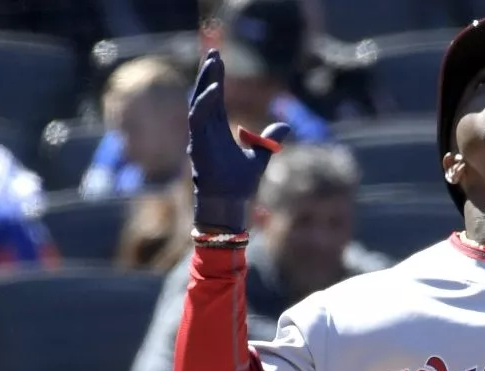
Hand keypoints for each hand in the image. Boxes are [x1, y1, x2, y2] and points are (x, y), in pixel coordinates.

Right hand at [188, 49, 290, 232]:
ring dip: (205, 82)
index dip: (216, 80)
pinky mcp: (197, 145)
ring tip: (213, 63)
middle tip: (214, 52)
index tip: (219, 60)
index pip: (215, 100)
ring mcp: (199, 138)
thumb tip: (286, 124)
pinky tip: (216, 90)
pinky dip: (206, 103)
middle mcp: (205, 131)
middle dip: (208, 73)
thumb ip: (270, 139)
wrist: (229, 205)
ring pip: (199, 103)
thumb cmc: (238, 185)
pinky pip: (198, 119)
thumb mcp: (260, 156)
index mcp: (216, 131)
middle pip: (205, 96)